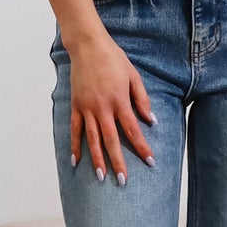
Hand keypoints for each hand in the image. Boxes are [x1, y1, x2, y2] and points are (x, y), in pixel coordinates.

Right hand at [66, 26, 154, 183]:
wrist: (88, 46)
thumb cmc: (114, 59)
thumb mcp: (134, 76)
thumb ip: (142, 99)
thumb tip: (151, 121)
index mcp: (119, 101)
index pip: (133, 130)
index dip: (142, 147)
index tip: (149, 161)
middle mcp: (102, 108)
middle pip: (111, 140)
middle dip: (118, 162)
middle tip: (122, 180)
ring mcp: (87, 108)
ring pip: (92, 139)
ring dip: (97, 159)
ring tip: (101, 176)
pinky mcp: (76, 106)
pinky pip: (75, 130)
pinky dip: (75, 146)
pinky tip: (76, 161)